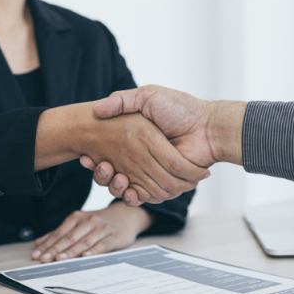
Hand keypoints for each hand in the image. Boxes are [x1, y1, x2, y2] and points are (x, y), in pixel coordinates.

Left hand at [31, 202, 152, 261]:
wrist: (127, 215)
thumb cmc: (100, 221)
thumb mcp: (80, 222)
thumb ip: (60, 232)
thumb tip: (40, 242)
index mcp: (78, 217)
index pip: (60, 232)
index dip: (48, 244)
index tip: (38, 254)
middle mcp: (89, 221)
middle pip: (70, 237)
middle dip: (55, 249)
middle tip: (44, 258)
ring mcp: (102, 228)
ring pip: (84, 241)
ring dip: (71, 251)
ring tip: (60, 259)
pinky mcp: (114, 236)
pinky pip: (102, 245)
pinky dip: (93, 251)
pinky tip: (85, 256)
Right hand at [38, 101, 208, 203]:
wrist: (207, 126)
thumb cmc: (179, 108)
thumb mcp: (147, 96)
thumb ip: (122, 100)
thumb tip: (96, 109)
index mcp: (136, 141)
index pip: (108, 154)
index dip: (95, 159)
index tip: (86, 157)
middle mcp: (142, 158)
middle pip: (114, 175)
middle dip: (102, 175)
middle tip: (100, 167)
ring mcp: (153, 172)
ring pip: (125, 188)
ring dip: (114, 186)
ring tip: (113, 175)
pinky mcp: (164, 184)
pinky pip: (145, 196)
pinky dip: (133, 196)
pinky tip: (127, 189)